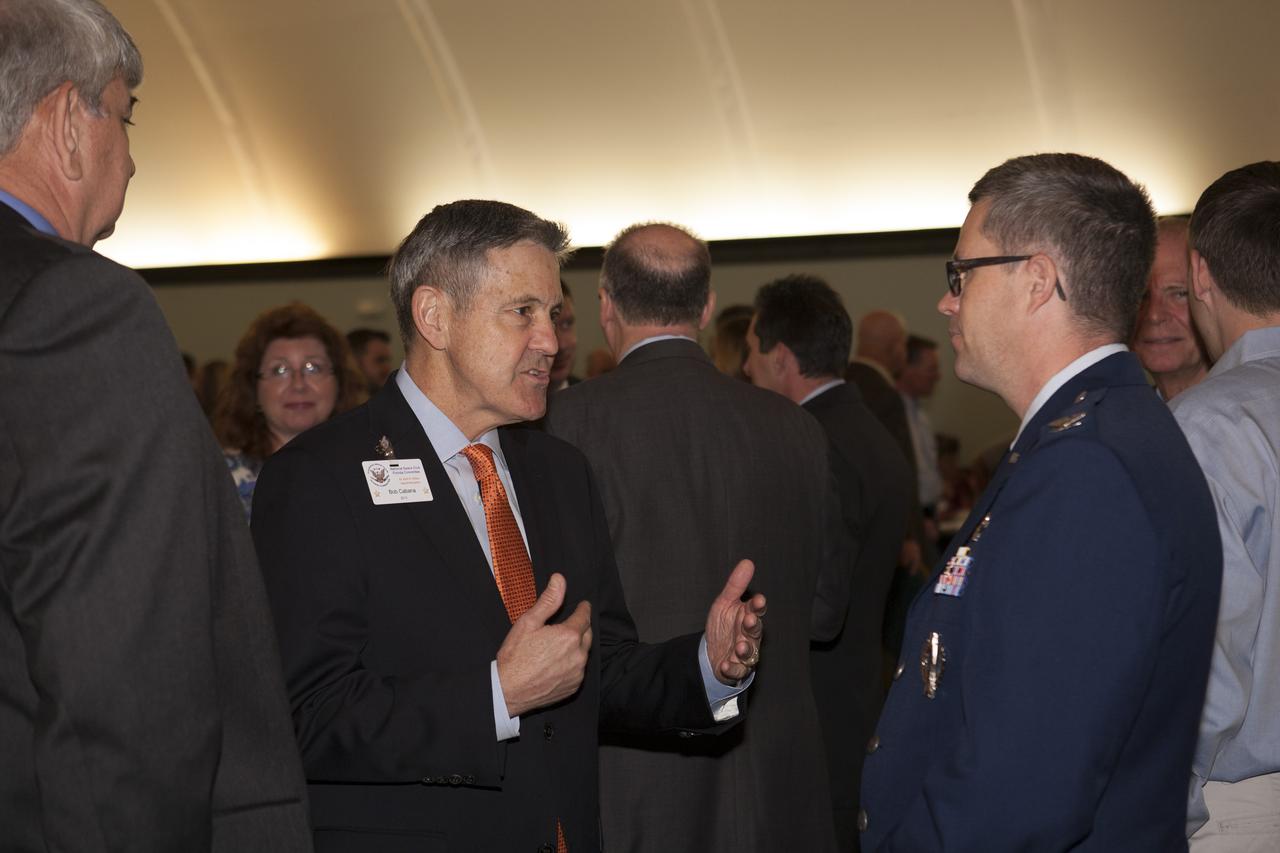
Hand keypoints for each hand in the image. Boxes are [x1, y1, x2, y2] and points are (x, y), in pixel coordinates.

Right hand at [496, 573, 591, 717]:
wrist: (508, 690)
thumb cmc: (515, 656)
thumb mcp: (528, 622)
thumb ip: (548, 600)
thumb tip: (559, 579)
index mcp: (569, 636)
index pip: (584, 616)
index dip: (583, 609)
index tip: (583, 605)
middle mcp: (578, 655)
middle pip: (587, 634)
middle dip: (581, 627)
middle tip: (569, 624)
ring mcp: (577, 673)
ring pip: (584, 653)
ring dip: (577, 646)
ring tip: (560, 644)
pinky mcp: (573, 687)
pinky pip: (579, 670)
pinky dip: (573, 663)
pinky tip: (558, 662)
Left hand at [704, 559, 765, 684]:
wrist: (713, 652)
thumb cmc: (724, 626)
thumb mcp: (725, 603)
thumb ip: (736, 585)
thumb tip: (747, 562)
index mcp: (747, 616)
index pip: (756, 610)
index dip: (757, 606)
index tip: (758, 600)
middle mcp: (749, 635)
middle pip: (755, 631)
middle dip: (753, 626)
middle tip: (749, 621)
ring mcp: (744, 654)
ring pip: (749, 652)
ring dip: (745, 649)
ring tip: (739, 646)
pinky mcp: (735, 669)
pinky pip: (736, 670)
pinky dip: (731, 668)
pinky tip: (725, 664)